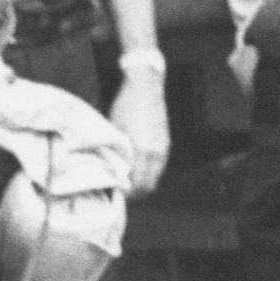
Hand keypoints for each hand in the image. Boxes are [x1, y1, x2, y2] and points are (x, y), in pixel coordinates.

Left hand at [112, 65, 171, 196]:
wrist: (145, 87)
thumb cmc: (125, 106)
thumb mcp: (115, 130)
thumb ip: (117, 154)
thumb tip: (113, 173)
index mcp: (142, 149)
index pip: (138, 184)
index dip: (127, 193)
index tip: (116, 192)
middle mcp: (156, 152)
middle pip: (149, 186)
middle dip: (135, 193)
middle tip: (121, 191)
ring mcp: (163, 148)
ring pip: (155, 178)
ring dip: (143, 183)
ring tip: (128, 181)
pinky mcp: (166, 144)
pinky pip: (159, 167)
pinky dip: (149, 173)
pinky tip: (137, 168)